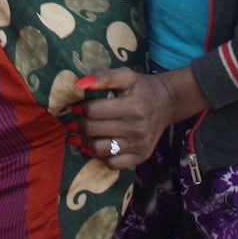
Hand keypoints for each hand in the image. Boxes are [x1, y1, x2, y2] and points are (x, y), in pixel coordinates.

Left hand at [67, 67, 209, 169]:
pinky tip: (93, 146)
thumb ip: (105, 76)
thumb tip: (80, 84)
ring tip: (77, 136)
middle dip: (78, 126)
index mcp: (133, 106)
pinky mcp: (141, 156)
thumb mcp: (126, 75)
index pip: (94, 111)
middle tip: (72, 122)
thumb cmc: (141, 88)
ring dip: (84, 143)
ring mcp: (140, 145)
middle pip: (94, 130)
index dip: (79, 109)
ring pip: (100, 150)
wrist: (165, 103)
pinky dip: (99, 156)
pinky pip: (112, 163)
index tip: (73, 107)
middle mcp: (137, 128)